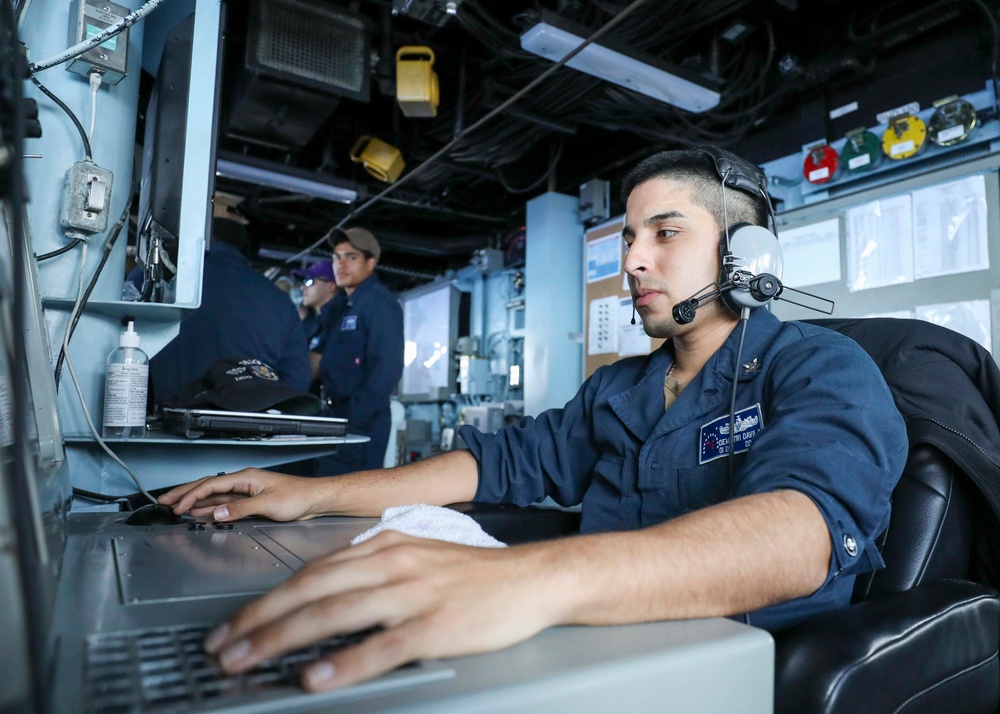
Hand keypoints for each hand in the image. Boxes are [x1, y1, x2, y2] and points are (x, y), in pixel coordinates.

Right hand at [158, 468, 321, 521]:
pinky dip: (210, 509)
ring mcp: (246, 491)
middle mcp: (244, 482)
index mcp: (246, 477)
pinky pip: (224, 504)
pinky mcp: (251, 501)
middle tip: (165, 501)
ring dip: (195, 502)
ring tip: (176, 508)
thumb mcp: (268, 504)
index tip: (178, 506)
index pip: (211, 485)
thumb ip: (241, 509)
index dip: (192, 496)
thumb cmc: (298, 496)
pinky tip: (201, 514)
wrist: (314, 499)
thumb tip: (217, 514)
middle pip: (207, 486)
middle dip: (185, 493)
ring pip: (214, 496)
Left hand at [203, 531, 562, 690]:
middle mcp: (392, 564)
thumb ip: (371, 573)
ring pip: (335, 612)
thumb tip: (323, 598)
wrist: (530, 578)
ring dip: (283, 637)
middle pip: (312, 590)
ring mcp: (413, 594)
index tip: (235, 624)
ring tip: (249, 659)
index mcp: (385, 546)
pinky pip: (382, 645)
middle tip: (223, 646)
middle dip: (260, 620)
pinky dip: (346, 661)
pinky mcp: (435, 626)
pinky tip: (318, 676)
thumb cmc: (472, 576)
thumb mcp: (416, 558)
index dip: (267, 600)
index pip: (311, 572)